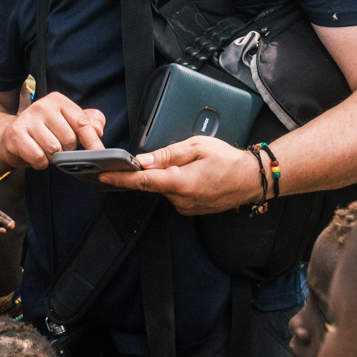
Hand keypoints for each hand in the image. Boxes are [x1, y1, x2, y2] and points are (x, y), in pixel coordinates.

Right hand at [0, 92, 105, 169]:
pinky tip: (35, 155)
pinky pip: (38, 157)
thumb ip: (89, 122)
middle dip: (66, 150)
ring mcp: (28, 118)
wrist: (9, 137)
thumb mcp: (68, 123)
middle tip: (58, 147)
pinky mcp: (16, 134)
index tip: (99, 154)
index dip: (92, 141)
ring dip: (52, 157)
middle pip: (69, 139)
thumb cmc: (45, 131)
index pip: (81, 122)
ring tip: (45, 150)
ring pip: (54, 149)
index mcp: (58, 101)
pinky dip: (40, 163)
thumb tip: (98, 130)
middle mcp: (42, 106)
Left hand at [103, 137, 260, 214]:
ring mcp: (186, 207)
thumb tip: (142, 160)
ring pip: (165, 189)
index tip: (104, 176)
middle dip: (154, 171)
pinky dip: (178, 184)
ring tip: (194, 165)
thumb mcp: (197, 146)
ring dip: (169, 177)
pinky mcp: (191, 210)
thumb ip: (167, 154)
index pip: (142, 182)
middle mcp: (181, 199)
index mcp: (180, 182)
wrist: (252, 179)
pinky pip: (176, 195)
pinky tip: (195, 175)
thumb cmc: (228, 160)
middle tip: (174, 157)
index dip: (121, 179)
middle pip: (153, 184)